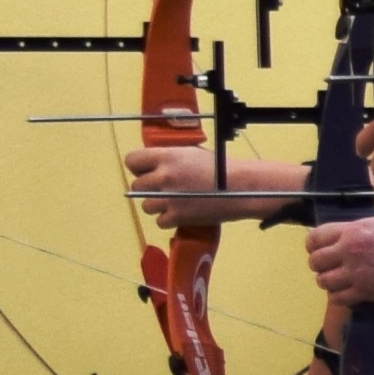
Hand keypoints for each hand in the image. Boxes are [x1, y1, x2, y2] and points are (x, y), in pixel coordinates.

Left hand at [120, 143, 295, 229]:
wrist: (241, 188)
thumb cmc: (220, 167)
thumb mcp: (192, 153)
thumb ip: (170, 157)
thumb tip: (154, 164)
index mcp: (166, 156)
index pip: (132, 161)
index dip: (138, 168)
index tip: (148, 172)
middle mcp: (163, 176)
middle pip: (136, 186)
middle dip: (149, 188)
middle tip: (166, 189)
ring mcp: (168, 198)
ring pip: (146, 206)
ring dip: (158, 205)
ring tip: (174, 203)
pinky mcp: (177, 217)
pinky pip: (160, 221)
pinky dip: (169, 220)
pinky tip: (182, 213)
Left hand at [305, 217, 373, 307]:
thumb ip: (355, 230)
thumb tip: (340, 237)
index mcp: (351, 231)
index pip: (314, 238)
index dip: (312, 246)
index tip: (318, 251)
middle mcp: (348, 250)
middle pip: (315, 261)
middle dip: (319, 266)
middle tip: (329, 268)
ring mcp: (354, 272)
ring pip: (323, 281)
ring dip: (328, 282)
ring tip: (338, 282)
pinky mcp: (363, 291)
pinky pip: (337, 297)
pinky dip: (338, 297)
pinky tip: (347, 293)